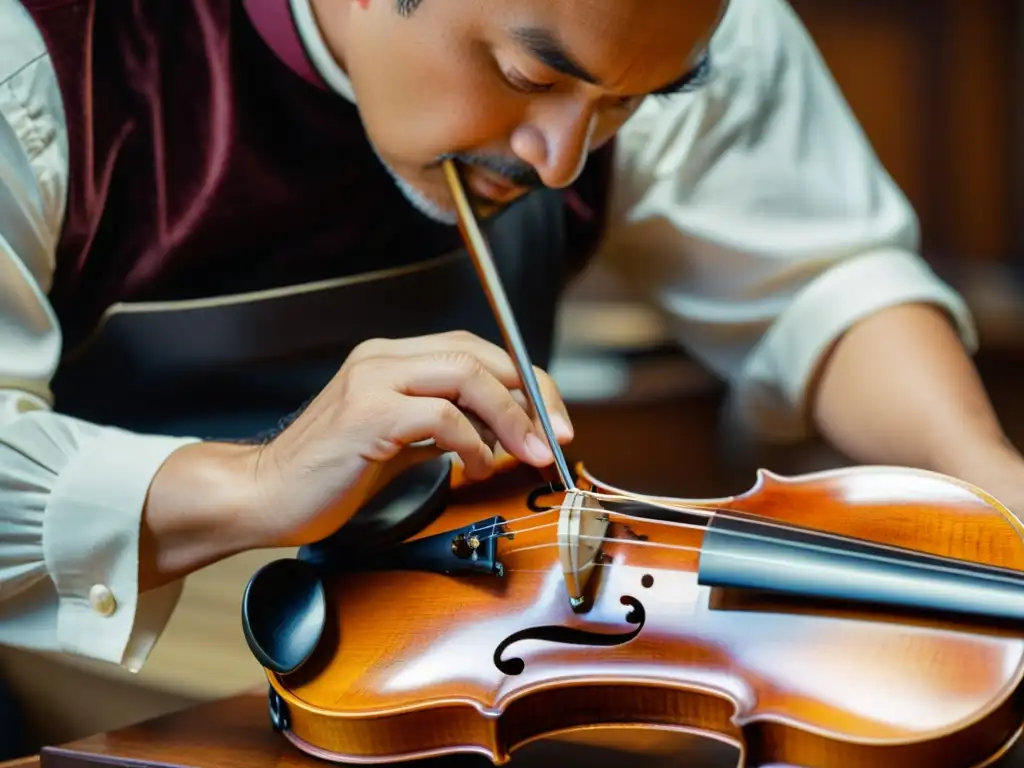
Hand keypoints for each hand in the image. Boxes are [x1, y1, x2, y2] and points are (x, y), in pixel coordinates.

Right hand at [243, 330, 572, 546]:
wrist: (263, 496)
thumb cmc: (330, 475)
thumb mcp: (398, 442)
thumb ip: (444, 427)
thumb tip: (504, 432)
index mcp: (391, 358)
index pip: (476, 351)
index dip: (523, 382)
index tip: (553, 421)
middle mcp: (383, 358)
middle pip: (481, 356)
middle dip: (531, 396)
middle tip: (557, 437)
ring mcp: (372, 381)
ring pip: (467, 376)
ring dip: (512, 419)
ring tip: (529, 454)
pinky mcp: (367, 415)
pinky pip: (441, 418)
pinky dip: (471, 444)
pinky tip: (473, 469)